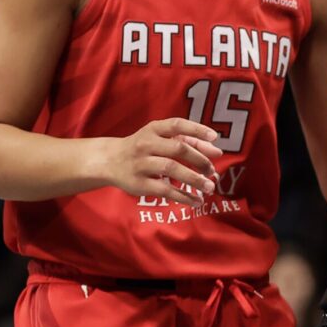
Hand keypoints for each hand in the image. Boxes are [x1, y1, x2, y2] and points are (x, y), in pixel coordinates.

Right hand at [98, 118, 223, 205]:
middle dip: (199, 160)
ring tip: (209, 187)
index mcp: (154, 129)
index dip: (197, 129)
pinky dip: (183, 196)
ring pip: (171, 169)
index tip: (214, 137)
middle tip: (212, 171)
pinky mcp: (139, 183)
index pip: (177, 125)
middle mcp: (146, 144)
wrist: (110, 161)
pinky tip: (196, 201)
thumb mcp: (162, 138)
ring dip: (194, 179)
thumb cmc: (145, 147)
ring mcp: (141, 163)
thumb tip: (217, 151)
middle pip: (178, 149)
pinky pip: (164, 190)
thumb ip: (190, 141)